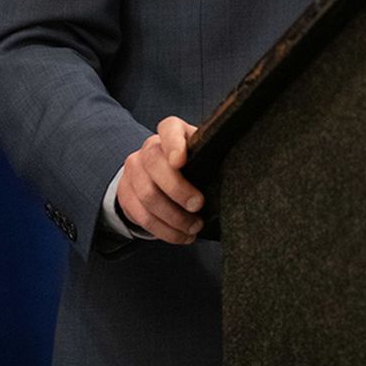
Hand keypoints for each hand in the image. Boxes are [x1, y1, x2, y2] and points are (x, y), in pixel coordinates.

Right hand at [118, 116, 203, 243]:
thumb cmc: (192, 164)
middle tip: (198, 206)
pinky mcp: (126, 195)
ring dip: (173, 217)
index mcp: (171, 133)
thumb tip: (239, 171)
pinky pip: (142, 216)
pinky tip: (182, 236)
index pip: (169, 129)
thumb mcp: (202, 154)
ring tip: (194, 228)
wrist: (157, 176)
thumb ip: (213, 157)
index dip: (173, 144)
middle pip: (154, 165)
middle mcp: (149, 148)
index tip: (181, 162)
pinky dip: (164, 231)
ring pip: (148, 195)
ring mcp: (134, 171)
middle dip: (177, 189)